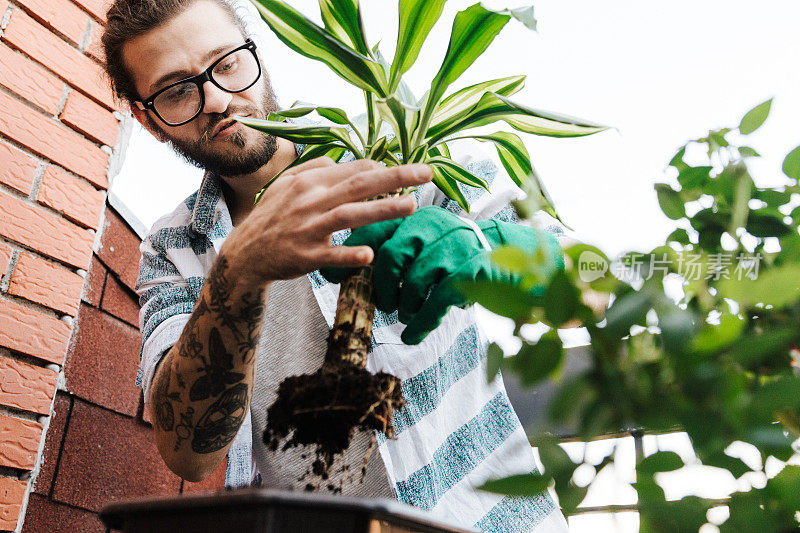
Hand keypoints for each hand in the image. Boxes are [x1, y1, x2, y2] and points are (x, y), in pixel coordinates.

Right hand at [221, 158, 431, 282]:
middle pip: (359, 185)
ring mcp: (308, 229)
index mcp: (309, 181)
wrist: (244, 253)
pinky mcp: (305, 256)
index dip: (383, 170)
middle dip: (396, 177)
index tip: (409, 173)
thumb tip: (344, 162)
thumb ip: (315, 169)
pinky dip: (350, 253)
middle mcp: (310, 201)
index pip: (353, 170)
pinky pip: (331, 255)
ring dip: (382, 210)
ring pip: (350, 215)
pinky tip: (370, 254)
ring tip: (412, 205)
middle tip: (427, 172)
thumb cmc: (271, 217)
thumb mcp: (286, 185)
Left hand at [321, 206, 562, 343]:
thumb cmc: (455, 256)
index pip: (375, 229)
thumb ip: (392, 250)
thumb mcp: (425, 245)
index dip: (350, 255)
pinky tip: (413, 334)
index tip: (332, 279)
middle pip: (391, 255)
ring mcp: (454, 247)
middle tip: (381, 303)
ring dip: (403, 304)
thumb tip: (344, 270)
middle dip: (379, 286)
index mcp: (416, 216)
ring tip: (402, 314)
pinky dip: (421, 322)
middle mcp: (434, 226)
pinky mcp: (472, 271)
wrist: (511, 259)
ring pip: (414, 280)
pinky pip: (437, 300)